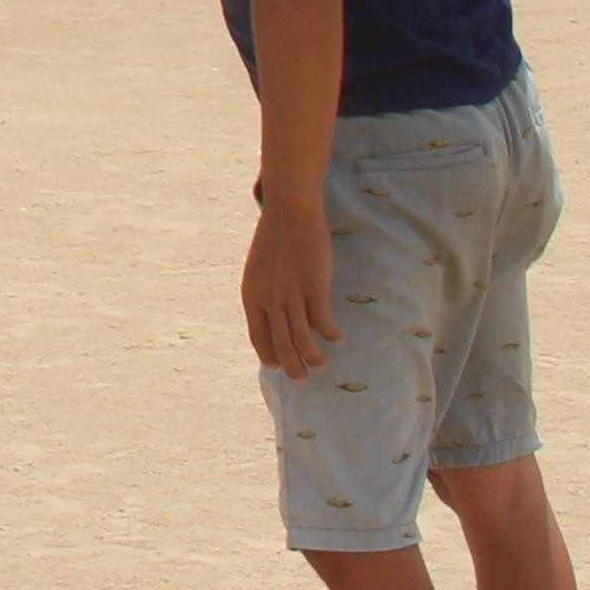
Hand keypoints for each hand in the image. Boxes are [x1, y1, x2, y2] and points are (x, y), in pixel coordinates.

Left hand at [243, 188, 338, 374]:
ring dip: (314, 358)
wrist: (290, 210)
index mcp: (251, 295)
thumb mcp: (259, 268)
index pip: (258, 336)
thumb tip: (273, 314)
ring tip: (321, 365)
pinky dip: (330, 335)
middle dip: (292, 367)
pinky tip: (338, 338)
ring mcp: (292, 296)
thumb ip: (263, 292)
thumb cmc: (275, 236)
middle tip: (301, 380)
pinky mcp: (314, 289)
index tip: (276, 367)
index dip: (268, 355)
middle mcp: (269, 300)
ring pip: (303, 340)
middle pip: (281, 345)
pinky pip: (323, 323)